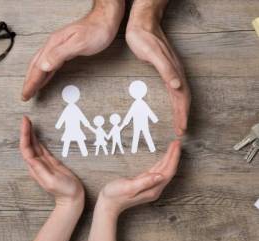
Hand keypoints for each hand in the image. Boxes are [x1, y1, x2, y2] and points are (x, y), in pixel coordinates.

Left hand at [20, 116, 84, 210]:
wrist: (72, 198)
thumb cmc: (64, 190)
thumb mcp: (52, 181)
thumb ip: (41, 170)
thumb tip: (31, 157)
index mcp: (35, 168)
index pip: (26, 149)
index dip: (25, 135)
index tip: (25, 122)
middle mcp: (37, 164)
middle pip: (28, 145)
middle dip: (26, 131)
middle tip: (25, 118)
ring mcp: (43, 163)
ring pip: (34, 146)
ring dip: (30, 134)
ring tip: (28, 123)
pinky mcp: (50, 162)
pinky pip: (41, 148)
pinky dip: (37, 140)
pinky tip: (36, 135)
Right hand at [22, 0, 124, 100]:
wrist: (105, 21)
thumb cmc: (96, 31)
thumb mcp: (78, 43)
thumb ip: (60, 54)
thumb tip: (44, 66)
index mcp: (54, 44)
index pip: (37, 67)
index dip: (31, 82)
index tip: (26, 93)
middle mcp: (53, 45)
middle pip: (36, 66)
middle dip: (29, 82)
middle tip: (25, 94)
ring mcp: (58, 47)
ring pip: (41, 65)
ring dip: (35, 78)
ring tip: (31, 89)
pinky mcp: (65, 50)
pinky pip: (50, 64)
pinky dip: (45, 74)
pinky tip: (45, 78)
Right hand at [97, 140, 180, 215]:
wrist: (108, 203)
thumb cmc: (115, 195)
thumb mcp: (129, 187)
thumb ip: (145, 182)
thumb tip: (160, 176)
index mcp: (153, 189)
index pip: (168, 171)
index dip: (173, 158)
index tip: (176, 146)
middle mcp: (154, 188)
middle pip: (168, 170)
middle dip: (173, 156)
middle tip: (176, 142)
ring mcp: (150, 186)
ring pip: (164, 170)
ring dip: (169, 158)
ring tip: (173, 147)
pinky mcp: (145, 183)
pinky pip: (157, 171)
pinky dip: (162, 162)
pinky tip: (164, 158)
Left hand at [126, 0, 190, 135]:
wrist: (142, 24)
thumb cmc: (145, 39)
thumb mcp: (153, 55)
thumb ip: (166, 70)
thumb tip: (177, 86)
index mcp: (174, 72)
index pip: (182, 98)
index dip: (182, 114)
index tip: (182, 128)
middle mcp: (176, 72)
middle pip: (183, 98)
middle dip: (183, 116)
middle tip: (181, 131)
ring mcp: (172, 71)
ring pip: (180, 94)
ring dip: (181, 110)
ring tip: (180, 122)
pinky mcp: (166, 69)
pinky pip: (174, 89)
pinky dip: (176, 100)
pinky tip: (173, 104)